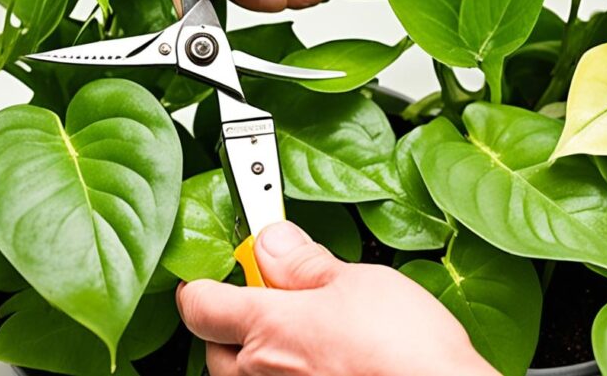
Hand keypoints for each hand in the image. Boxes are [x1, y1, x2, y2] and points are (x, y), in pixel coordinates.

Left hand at [175, 221, 495, 375]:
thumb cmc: (407, 352)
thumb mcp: (358, 283)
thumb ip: (304, 264)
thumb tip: (272, 243)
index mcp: (267, 328)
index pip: (199, 304)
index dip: (202, 283)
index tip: (220, 269)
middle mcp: (261, 374)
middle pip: (213, 349)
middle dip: (232, 324)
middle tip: (272, 302)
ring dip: (259, 357)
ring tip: (303, 339)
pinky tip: (324, 365)